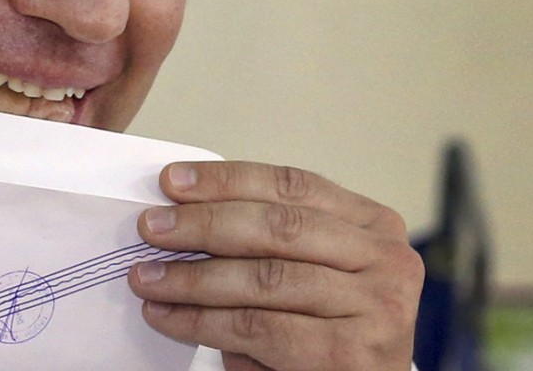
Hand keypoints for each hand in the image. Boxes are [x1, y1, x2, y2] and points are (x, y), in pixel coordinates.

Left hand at [128, 161, 422, 370]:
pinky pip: (258, 328)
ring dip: (193, 277)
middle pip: (278, 226)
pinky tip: (168, 315)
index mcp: (372, 224)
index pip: (291, 185)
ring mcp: (376, 308)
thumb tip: (179, 215)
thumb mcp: (306, 269)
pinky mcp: (351, 354)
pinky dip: (203, 321)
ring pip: (264, 278)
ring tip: (148, 277)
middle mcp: (385, 259)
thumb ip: (262, 238)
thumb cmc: (324, 327)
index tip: (172, 180)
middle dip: (203, 223)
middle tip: (151, 227)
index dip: (226, 180)